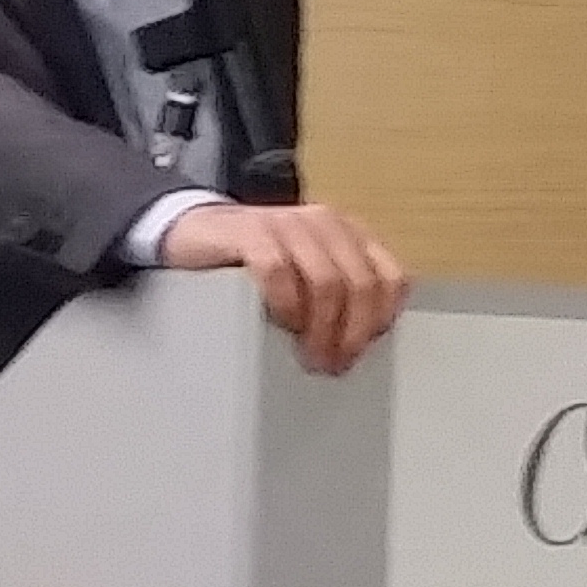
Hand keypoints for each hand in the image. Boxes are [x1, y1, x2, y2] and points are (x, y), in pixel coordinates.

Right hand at [159, 201, 410, 374]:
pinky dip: (285, 305)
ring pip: (327, 283)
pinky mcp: (250, 233)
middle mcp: (324, 223)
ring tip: (307, 355)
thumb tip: (361, 344)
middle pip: (361, 285)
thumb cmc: (255, 262)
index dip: (381, 320)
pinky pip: (279, 272)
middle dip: (351, 334)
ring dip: (321, 329)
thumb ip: (339, 293)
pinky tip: (279, 324)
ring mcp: (287, 224)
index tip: (361, 350)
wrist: (194, 231)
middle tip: (330, 364)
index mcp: (347, 233)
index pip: (391, 278)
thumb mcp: (307, 272)